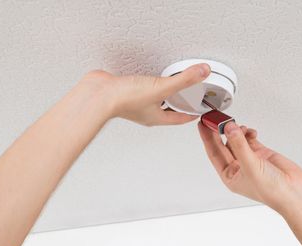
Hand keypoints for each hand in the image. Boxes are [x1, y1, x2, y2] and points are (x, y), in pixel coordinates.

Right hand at [80, 64, 211, 125]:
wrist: (98, 94)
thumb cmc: (124, 99)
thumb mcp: (161, 87)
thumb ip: (184, 80)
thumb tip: (203, 72)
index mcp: (157, 117)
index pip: (180, 118)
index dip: (192, 113)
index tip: (200, 109)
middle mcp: (146, 113)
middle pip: (168, 110)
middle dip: (178, 104)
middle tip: (188, 97)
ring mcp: (135, 104)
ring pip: (154, 100)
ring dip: (163, 94)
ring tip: (170, 85)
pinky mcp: (125, 92)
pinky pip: (141, 90)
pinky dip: (147, 85)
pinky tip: (146, 78)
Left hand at [197, 121, 301, 211]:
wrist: (293, 191)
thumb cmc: (271, 191)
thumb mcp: (250, 166)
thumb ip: (239, 145)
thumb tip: (229, 128)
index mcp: (229, 175)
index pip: (214, 153)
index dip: (207, 138)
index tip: (202, 124)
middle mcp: (238, 167)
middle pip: (223, 145)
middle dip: (219, 131)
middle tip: (216, 117)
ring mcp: (249, 159)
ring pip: (237, 140)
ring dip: (237, 131)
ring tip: (239, 126)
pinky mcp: (261, 153)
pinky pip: (249, 139)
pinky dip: (249, 133)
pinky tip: (250, 131)